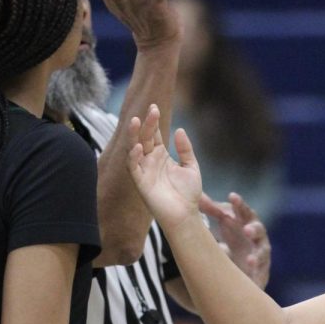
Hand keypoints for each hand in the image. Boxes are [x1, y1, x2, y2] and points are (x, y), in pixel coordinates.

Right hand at [128, 104, 202, 227]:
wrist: (185, 215)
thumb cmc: (188, 193)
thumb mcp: (191, 167)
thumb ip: (185, 149)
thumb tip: (179, 130)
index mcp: (161, 155)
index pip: (154, 135)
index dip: (153, 121)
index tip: (154, 107)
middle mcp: (150, 161)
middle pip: (144, 138)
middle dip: (146, 124)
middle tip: (151, 110)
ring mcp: (144, 170)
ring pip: (134, 149)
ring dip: (134, 136)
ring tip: (135, 121)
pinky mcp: (140, 182)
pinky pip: (133, 167)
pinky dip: (134, 157)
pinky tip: (139, 147)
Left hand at [200, 192, 271, 288]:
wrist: (236, 274)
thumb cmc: (231, 243)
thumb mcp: (221, 225)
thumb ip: (211, 209)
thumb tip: (196, 195)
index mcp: (246, 224)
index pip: (244, 212)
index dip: (240, 205)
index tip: (232, 197)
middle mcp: (255, 239)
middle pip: (259, 230)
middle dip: (254, 229)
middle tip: (247, 230)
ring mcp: (259, 256)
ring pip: (263, 254)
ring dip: (257, 256)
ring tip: (250, 260)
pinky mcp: (260, 274)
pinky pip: (260, 274)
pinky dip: (255, 275)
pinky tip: (249, 275)